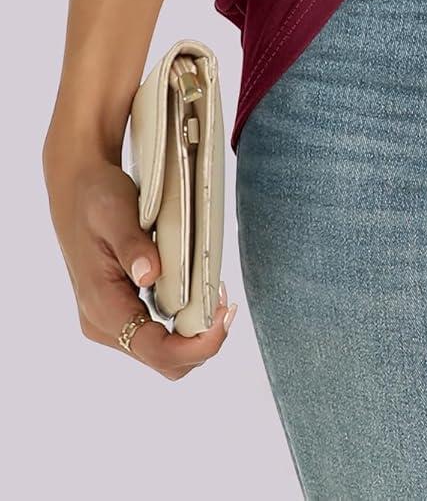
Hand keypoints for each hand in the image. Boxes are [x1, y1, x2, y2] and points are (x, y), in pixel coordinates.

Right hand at [43, 138, 237, 379]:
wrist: (76, 188)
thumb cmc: (96, 197)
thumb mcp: (115, 212)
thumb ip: (132, 246)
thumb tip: (150, 276)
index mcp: (102, 305)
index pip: (154, 349)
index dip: (196, 345)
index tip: (226, 315)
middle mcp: (103, 323)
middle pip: (163, 361)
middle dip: (202, 343)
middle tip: (228, 303)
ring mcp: (110, 320)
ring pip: (162, 352)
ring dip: (195, 334)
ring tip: (218, 295)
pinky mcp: (120, 310)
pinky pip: (157, 333)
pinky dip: (184, 323)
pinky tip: (200, 292)